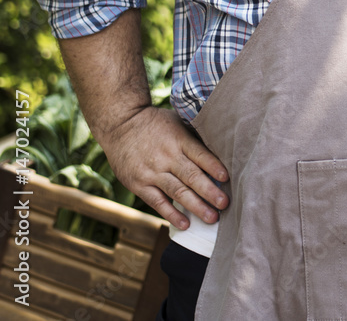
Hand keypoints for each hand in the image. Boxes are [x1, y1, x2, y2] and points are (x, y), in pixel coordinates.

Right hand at [100, 106, 228, 229]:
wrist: (119, 124)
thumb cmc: (155, 123)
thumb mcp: (177, 122)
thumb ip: (194, 137)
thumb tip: (221, 150)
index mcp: (179, 140)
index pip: (200, 154)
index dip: (214, 167)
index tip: (227, 178)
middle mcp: (166, 157)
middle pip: (191, 176)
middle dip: (210, 192)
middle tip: (225, 204)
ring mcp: (152, 172)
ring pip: (177, 192)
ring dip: (196, 206)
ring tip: (212, 218)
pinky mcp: (139, 184)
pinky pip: (157, 202)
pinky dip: (172, 214)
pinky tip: (185, 224)